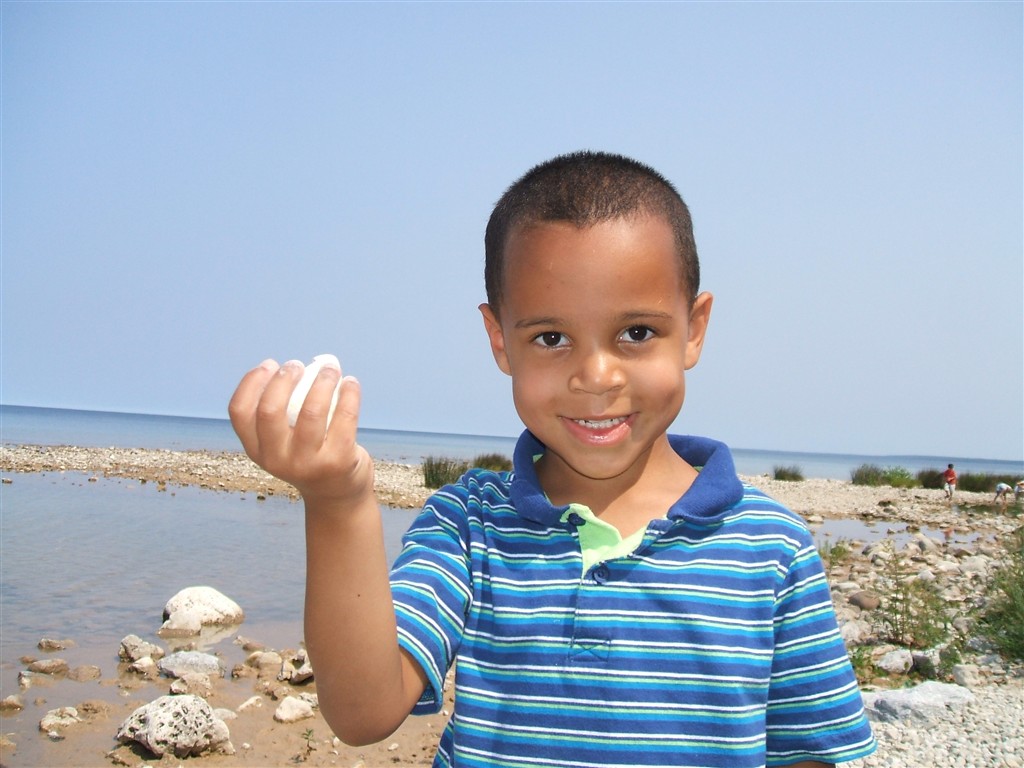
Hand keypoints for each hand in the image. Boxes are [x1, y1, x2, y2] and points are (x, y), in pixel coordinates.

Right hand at [228, 358, 373, 505]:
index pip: (240, 412)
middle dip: (284, 378)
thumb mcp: (283, 442)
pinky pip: (344, 416)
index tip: (270, 364)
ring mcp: (308, 462)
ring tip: (330, 369)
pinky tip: (350, 383)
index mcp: (257, 450)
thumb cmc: (308, 456)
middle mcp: (277, 459)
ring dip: (322, 380)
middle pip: (270, 410)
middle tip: (297, 365)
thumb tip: (294, 366)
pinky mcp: (338, 460)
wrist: (336, 495)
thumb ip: (281, 413)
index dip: (252, 382)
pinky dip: (349, 393)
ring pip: (311, 410)